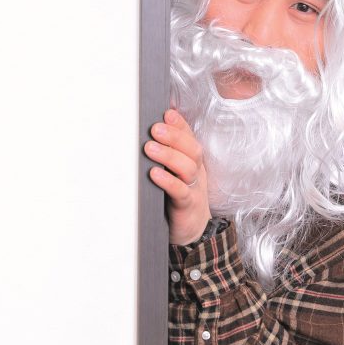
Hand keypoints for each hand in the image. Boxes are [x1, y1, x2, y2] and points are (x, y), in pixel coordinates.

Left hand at [144, 108, 211, 244]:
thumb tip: (147, 133)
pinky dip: (168, 181)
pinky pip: (181, 191)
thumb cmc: (178, 198)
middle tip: (155, 129)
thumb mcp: (174, 174)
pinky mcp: (187, 205)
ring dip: (169, 155)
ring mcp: (194, 188)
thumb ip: (166, 155)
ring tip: (150, 148)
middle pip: (192, 149)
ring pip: (187, 168)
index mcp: (193, 162)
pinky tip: (155, 174)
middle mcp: (196, 172)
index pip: (189, 138)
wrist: (193, 231)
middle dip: (174, 137)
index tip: (166, 113)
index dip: (180, 125)